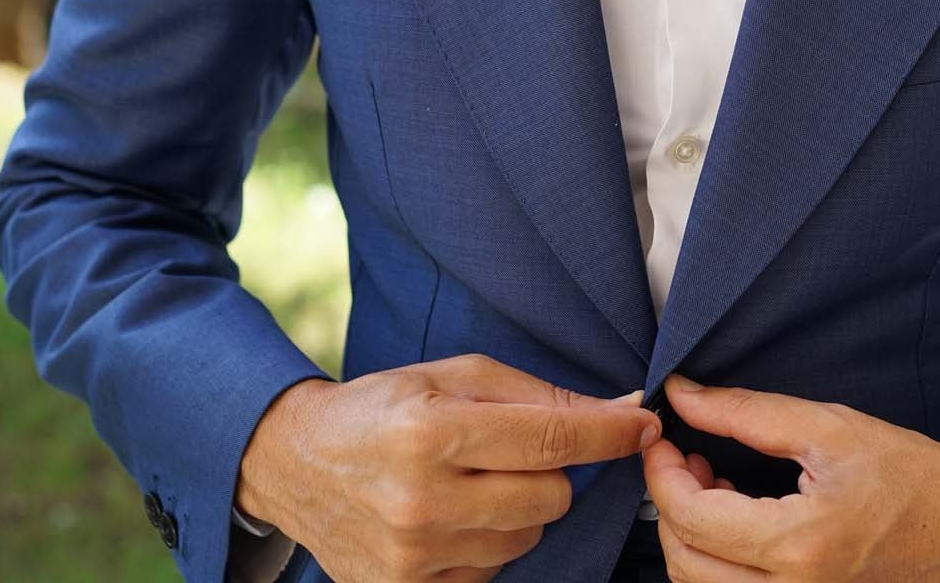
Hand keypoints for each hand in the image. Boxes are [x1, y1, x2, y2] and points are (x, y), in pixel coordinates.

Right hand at [235, 354, 660, 582]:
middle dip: (551, 471)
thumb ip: (538, 396)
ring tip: (473, 482)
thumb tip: (621, 411)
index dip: (610, 433)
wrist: (295, 463)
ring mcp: (413, 555)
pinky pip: (492, 569)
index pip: (553, 438)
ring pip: (528, 536)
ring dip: (519, 508)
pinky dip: (487, 541)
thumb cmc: (384, 408)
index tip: (644, 425)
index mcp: (433, 433)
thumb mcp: (454, 376)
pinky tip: (453, 516)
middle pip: (551, 497)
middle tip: (512, 451)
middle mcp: (422, 500)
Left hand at [643, 373, 939, 582]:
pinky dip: (716, 562)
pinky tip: (738, 521)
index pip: (689, 515)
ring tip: (715, 486)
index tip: (663, 436)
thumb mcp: (832, 427)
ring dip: (689, 535)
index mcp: (798, 544)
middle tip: (687, 456)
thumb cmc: (914, 477)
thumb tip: (683, 394)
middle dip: (670, 502)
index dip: (661, 470)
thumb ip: (748, 412)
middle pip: (683, 561)